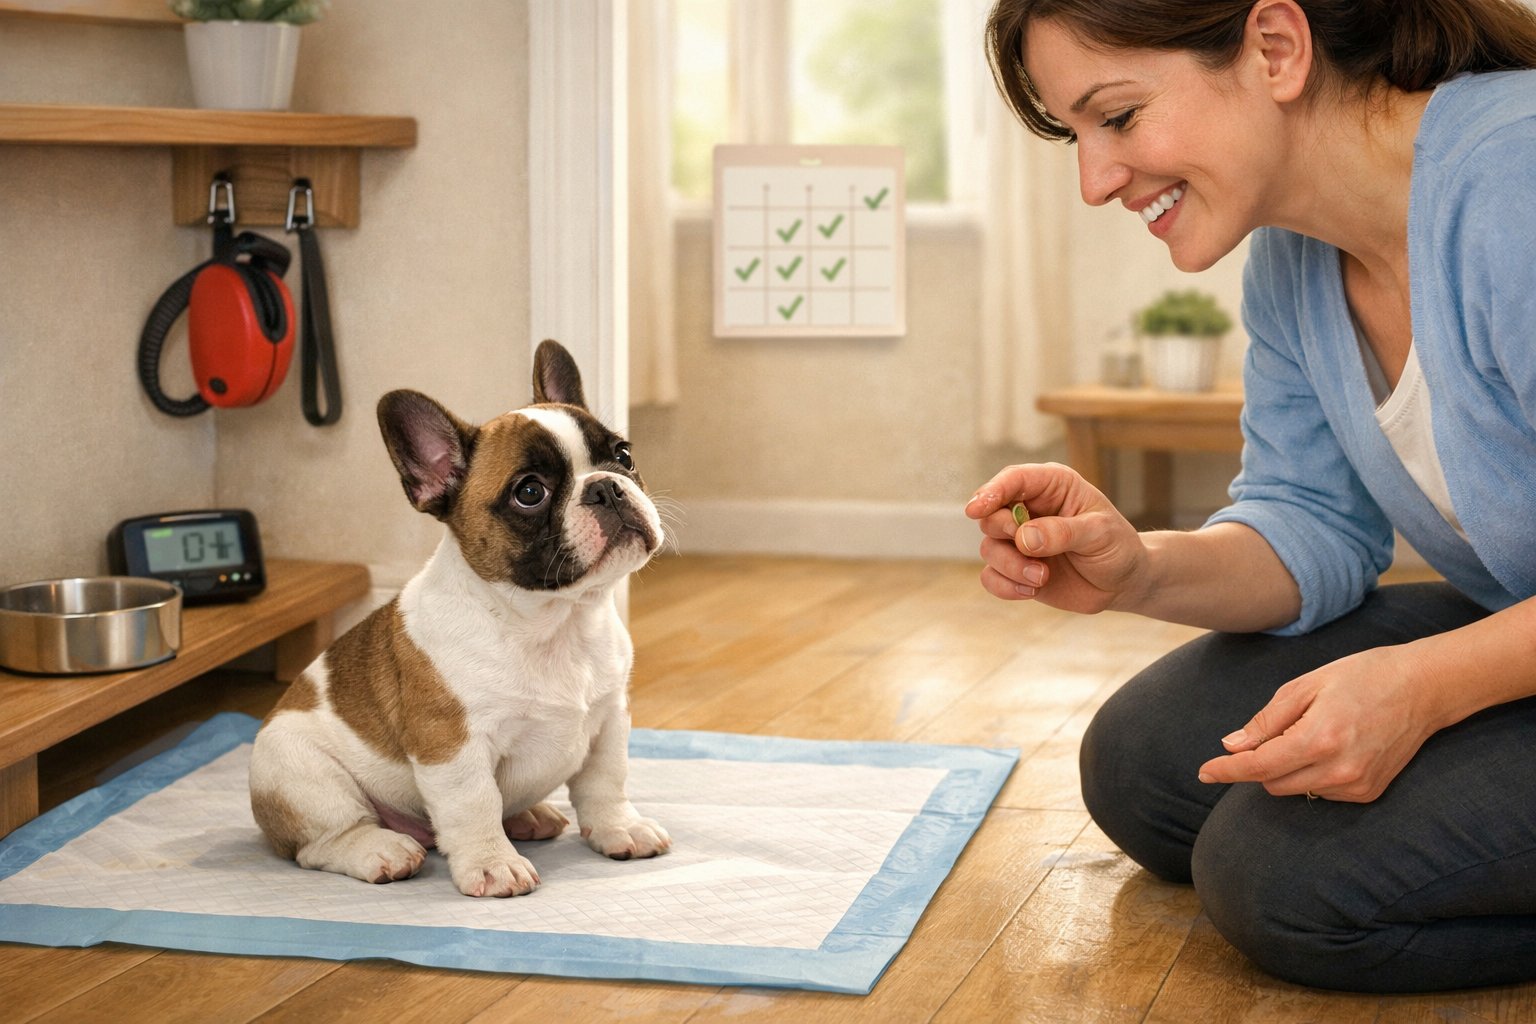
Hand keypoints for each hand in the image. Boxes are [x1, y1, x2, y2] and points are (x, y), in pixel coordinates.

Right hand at [964, 462, 1145, 613]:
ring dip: (1012, 567)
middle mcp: (1028, 509)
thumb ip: (1062, 532)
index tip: (976, 510)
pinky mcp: (1015, 569)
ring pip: (989, 548)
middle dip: (1005, 535)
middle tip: (1028, 549)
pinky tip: (1031, 591)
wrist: (1122, 582)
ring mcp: (1018, 541)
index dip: (991, 492)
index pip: (1013, 480)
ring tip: (1042, 577)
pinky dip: (1005, 586)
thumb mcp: (1099, 533)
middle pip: (991, 515)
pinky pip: (991, 577)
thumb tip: (1023, 539)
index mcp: (1051, 486)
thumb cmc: (1116, 546)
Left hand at [1197, 644, 1438, 801]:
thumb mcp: (1305, 686)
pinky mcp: (1369, 793)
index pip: (1259, 766)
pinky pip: (1321, 792)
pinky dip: (1312, 774)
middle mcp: (1339, 770)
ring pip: (1295, 790)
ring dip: (1286, 769)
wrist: (1424, 688)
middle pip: (1273, 783)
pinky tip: (1331, 747)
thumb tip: (1232, 745)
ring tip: (1311, 733)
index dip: (1227, 770)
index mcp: (1319, 739)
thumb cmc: (1362, 676)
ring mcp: (1357, 785)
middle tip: (1274, 732)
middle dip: (1259, 763)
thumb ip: (1266, 721)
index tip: (1204, 772)